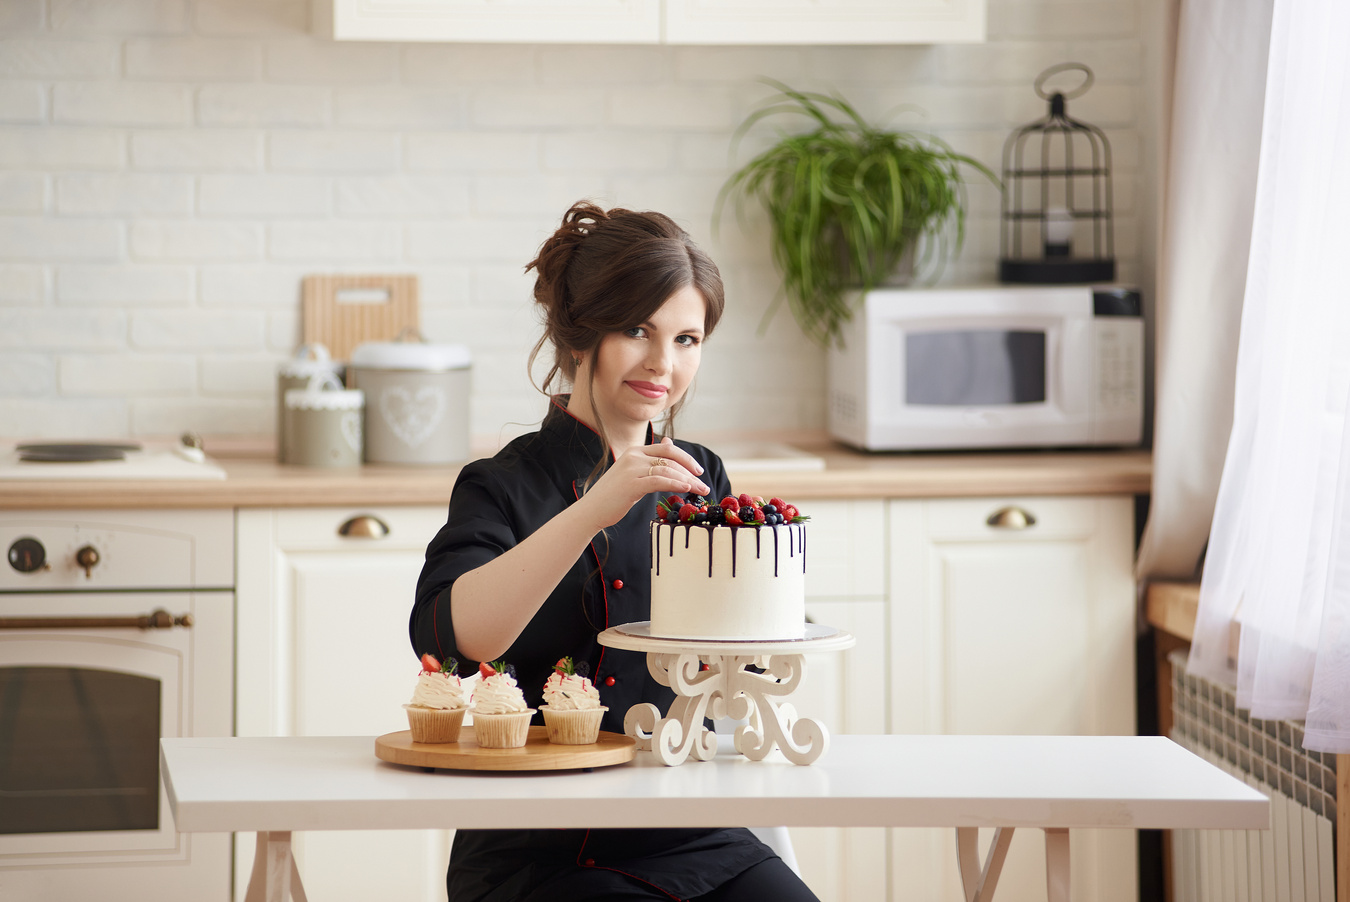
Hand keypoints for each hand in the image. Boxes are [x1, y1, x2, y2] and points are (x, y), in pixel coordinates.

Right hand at [575, 437, 710, 530]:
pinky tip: (686, 489)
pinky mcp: (631, 484)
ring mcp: (631, 469)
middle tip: (704, 485)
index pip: (668, 449)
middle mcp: (633, 456)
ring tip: (700, 491)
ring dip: (688, 481)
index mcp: (635, 451)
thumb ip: (651, 459)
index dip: (686, 459)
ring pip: (668, 469)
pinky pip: (659, 481)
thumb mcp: (633, 472)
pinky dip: (675, 484)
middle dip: (691, 471)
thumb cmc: (613, 495)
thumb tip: (669, 441)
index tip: (698, 471)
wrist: (591, 510)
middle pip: (671, 457)